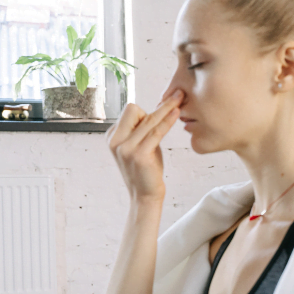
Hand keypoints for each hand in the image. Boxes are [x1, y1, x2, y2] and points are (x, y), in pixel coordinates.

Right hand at [106, 89, 184, 203]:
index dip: (146, 114)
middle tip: (177, 98)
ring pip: (148, 119)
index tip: (161, 117)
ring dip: (166, 108)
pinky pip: (156, 132)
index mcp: (112, 137)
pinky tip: (177, 112)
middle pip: (134, 110)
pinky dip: (167, 121)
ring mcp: (125, 148)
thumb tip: (159, 108)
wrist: (145, 196)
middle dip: (155, 108)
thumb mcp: (142, 146)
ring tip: (180, 97)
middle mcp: (115, 141)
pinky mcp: (139, 155)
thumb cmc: (147, 170)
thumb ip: (144, 130)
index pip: (129, 112)